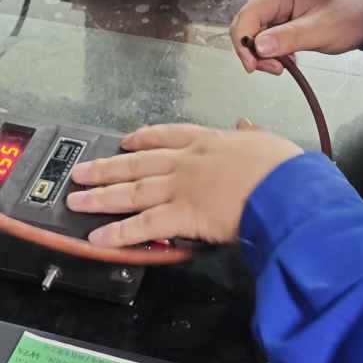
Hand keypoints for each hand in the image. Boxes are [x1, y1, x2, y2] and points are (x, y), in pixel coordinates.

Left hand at [66, 123, 304, 246]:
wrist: (286, 188)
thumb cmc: (283, 169)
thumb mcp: (268, 141)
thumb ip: (252, 135)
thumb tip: (247, 125)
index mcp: (210, 141)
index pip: (169, 135)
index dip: (144, 137)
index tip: (127, 140)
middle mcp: (188, 161)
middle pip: (138, 163)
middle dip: (107, 167)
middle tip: (82, 171)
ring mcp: (182, 187)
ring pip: (132, 191)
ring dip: (100, 196)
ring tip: (76, 201)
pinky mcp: (182, 215)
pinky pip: (143, 225)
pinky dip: (118, 232)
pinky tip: (98, 237)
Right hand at [230, 0, 362, 74]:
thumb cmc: (351, 14)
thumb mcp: (321, 29)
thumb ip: (288, 37)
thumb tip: (257, 47)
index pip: (247, 15)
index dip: (243, 42)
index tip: (253, 66)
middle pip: (247, 25)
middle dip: (254, 51)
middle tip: (275, 69)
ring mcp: (279, 7)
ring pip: (256, 34)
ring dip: (264, 53)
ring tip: (285, 65)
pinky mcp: (284, 19)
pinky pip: (268, 37)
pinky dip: (273, 52)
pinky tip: (289, 58)